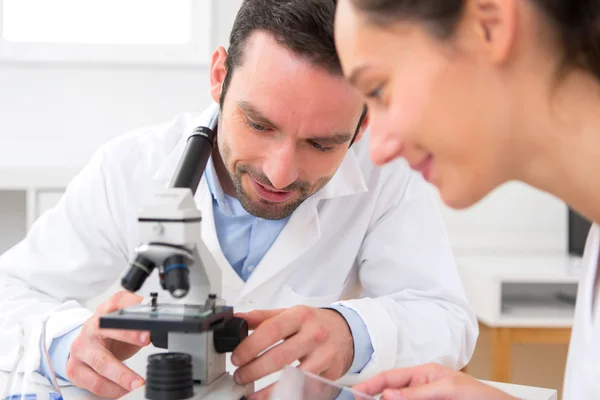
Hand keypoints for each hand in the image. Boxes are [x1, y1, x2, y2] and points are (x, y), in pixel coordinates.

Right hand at [66, 291, 149, 398]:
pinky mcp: (74, 369)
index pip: (118, 302)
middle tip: (146, 342)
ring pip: (100, 362)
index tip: (147, 319)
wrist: (86, 346)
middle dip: (128, 335)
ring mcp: (81, 348)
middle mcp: (91, 327)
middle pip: (105, 328)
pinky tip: (124, 392)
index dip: (132, 307)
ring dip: (121, 375)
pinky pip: (93, 382)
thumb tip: (160, 321)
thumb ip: (141, 319)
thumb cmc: (110, 334)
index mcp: (105, 311)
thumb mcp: (126, 322)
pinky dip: (111, 390)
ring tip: (138, 383)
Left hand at [231, 306, 353, 399]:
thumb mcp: (290, 313)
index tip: (236, 357)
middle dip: (254, 370)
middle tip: (240, 376)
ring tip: (252, 394)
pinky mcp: (330, 375)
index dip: (250, 346)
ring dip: (268, 390)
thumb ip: (263, 317)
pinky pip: (306, 389)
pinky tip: (274, 397)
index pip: (271, 330)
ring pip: (293, 378)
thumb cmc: (314, 323)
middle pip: (280, 357)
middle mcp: (314, 335)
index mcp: (300, 316)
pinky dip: (288, 395)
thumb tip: (238, 319)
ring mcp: (324, 356)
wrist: (346, 332)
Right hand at [353, 363, 518, 399]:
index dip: (372, 384)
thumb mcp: (445, 390)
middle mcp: (421, 388)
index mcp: (423, 374)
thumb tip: (389, 394)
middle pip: (392, 393)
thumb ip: (416, 392)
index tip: (356, 392)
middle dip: (377, 397)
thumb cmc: (479, 395)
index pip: (391, 377)